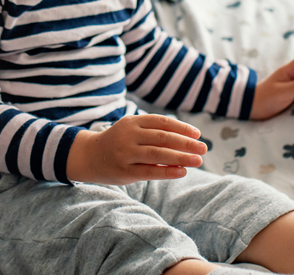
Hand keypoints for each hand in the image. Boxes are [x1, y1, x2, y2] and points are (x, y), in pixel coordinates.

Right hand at [64, 114, 205, 184]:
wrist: (90, 156)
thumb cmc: (120, 142)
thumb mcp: (133, 130)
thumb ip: (155, 133)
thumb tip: (188, 141)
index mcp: (132, 121)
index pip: (162, 122)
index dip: (182, 127)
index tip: (197, 134)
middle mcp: (128, 136)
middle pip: (163, 138)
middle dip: (186, 143)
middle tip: (204, 148)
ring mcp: (126, 154)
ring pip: (158, 154)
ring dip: (181, 157)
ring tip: (198, 161)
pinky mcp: (125, 171)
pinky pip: (150, 171)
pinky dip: (168, 171)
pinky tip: (182, 171)